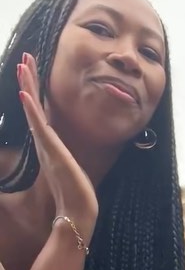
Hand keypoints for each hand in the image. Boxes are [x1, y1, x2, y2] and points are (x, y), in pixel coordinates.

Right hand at [18, 53, 97, 243]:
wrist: (77, 212)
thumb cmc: (75, 194)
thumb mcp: (72, 168)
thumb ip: (66, 157)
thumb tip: (68, 154)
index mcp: (49, 143)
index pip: (40, 110)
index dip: (35, 90)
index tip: (31, 69)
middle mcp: (44, 141)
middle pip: (33, 104)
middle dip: (29, 80)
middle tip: (25, 57)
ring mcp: (46, 144)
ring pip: (34, 110)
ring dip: (28, 87)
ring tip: (22, 66)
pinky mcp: (51, 150)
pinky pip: (39, 125)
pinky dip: (31, 109)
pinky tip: (25, 94)